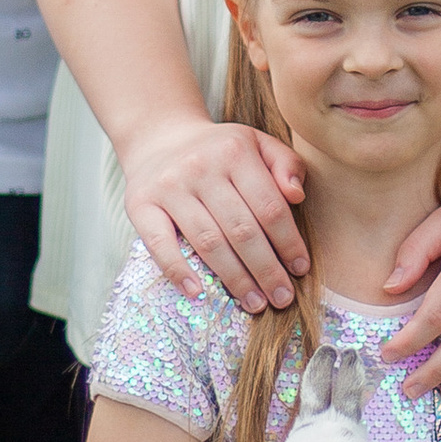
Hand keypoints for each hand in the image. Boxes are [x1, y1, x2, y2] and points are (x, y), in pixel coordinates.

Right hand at [124, 111, 307, 309]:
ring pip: (208, 242)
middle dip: (266, 269)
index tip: (300, 269)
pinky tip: (198, 293)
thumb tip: (297, 195)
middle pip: (241, 229)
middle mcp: (201, 167)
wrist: (159, 138)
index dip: (288, 242)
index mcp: (235, 151)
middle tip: (282, 297)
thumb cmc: (219, 151)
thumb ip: (286, 163)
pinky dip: (178, 271)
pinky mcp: (140, 205)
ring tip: (254, 303)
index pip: (269, 206)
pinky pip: (160, 245)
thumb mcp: (257, 143)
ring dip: (235, 278)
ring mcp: (169, 187)